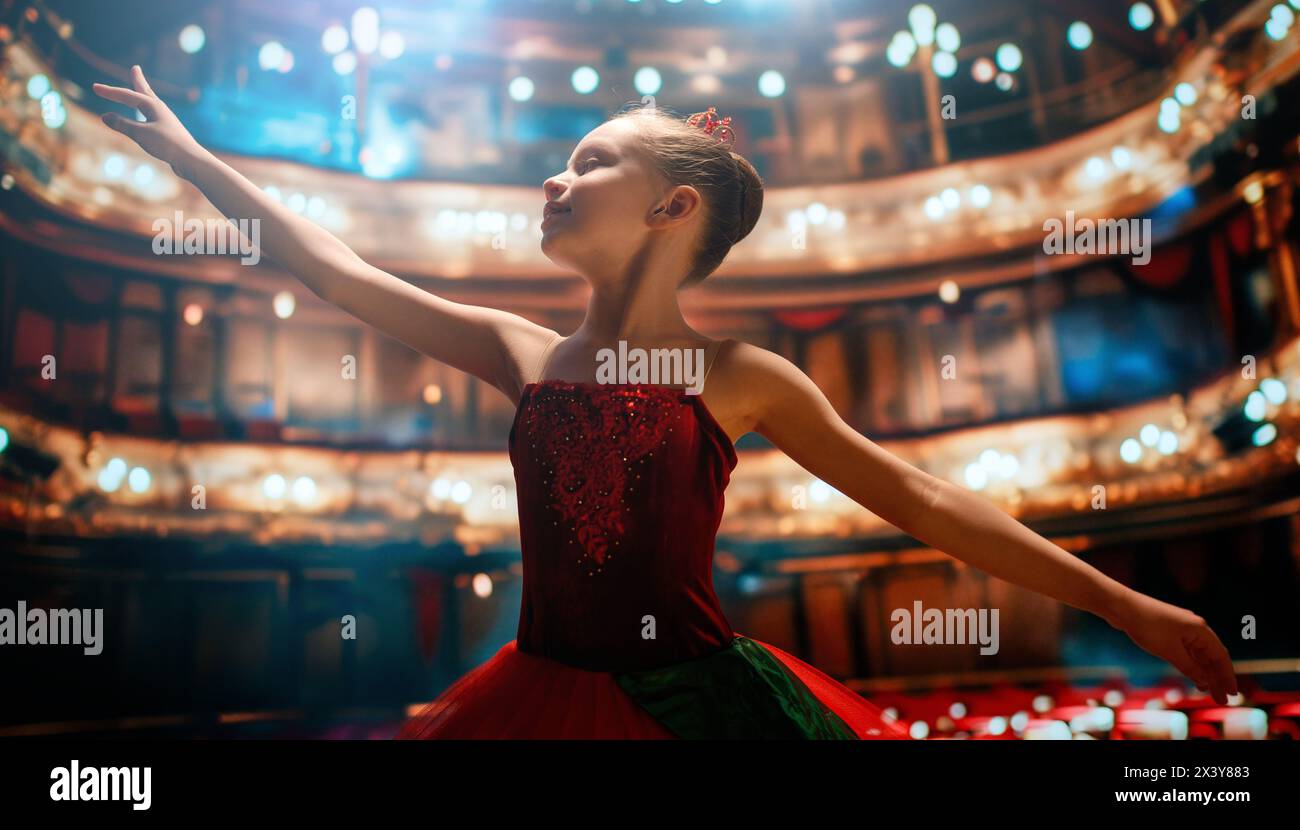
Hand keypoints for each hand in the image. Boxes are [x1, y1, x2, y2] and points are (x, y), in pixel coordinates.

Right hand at [92, 65, 204, 180]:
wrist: (191, 160)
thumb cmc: (167, 145)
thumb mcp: (141, 134)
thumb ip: (122, 124)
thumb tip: (105, 116)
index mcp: (153, 106)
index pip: (127, 96)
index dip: (110, 92)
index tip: (94, 87)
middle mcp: (160, 110)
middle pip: (145, 91)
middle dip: (138, 80)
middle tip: (136, 68)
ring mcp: (165, 120)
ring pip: (150, 103)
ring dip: (143, 94)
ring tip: (141, 88)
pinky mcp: (168, 132)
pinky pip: (152, 117)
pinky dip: (146, 111)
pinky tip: (148, 117)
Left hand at [1113, 590, 1238, 703]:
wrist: (1122, 607)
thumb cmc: (1147, 626)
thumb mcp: (1170, 651)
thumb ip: (1189, 667)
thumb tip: (1205, 681)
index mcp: (1200, 629)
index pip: (1220, 656)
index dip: (1227, 676)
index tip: (1232, 693)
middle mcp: (1195, 628)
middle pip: (1212, 657)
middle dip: (1218, 678)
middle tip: (1222, 700)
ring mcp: (1182, 629)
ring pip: (1199, 655)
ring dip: (1205, 673)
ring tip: (1209, 693)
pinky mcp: (1170, 632)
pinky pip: (1188, 652)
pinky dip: (1192, 665)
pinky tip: (1194, 678)